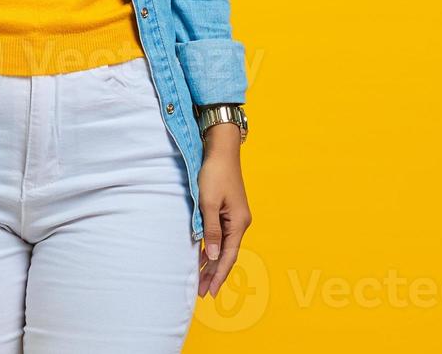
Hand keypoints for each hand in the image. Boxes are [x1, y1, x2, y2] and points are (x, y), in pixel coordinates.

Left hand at [196, 129, 251, 298]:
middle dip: (215, 274)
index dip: (219, 275)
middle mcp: (240, 222)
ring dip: (213, 262)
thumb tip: (214, 256)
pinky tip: (204, 256)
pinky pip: (221, 236)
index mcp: (238, 223)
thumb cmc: (214, 174)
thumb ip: (211, 231)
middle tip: (202, 292)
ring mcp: (235, 217)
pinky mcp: (229, 210)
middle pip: (227, 254)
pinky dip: (213, 248)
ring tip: (201, 279)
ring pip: (224, 246)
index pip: (228, 256)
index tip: (209, 292)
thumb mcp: (209, 203)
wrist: (221, 149)